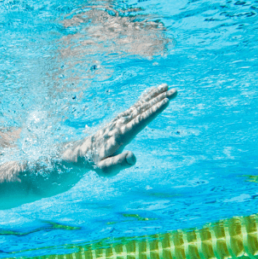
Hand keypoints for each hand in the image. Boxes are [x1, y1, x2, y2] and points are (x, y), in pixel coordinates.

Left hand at [62, 83, 176, 176]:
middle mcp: (121, 123)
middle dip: (159, 100)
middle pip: (143, 109)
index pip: (140, 121)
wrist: (82, 152)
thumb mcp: (106, 169)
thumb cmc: (95, 163)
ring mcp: (121, 119)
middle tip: (175, 92)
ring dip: (155, 96)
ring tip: (169, 88)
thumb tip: (133, 156)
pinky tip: (156, 90)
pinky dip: (147, 96)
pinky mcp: (121, 118)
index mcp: (120, 135)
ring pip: (141, 105)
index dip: (153, 111)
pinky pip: (136, 105)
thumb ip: (119, 163)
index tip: (165, 101)